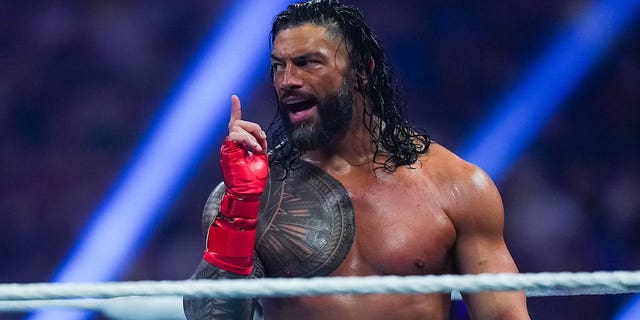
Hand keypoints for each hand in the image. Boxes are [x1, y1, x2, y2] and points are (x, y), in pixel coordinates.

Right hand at [203, 95, 267, 274]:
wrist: (248, 191)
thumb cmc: (253, 180)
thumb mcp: (260, 158)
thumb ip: (258, 144)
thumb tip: (259, 138)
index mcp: (239, 145)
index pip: (237, 123)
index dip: (235, 110)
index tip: (234, 97)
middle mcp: (231, 144)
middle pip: (241, 123)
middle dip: (255, 129)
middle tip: (262, 144)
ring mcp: (228, 146)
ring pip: (238, 127)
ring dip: (252, 136)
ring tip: (257, 148)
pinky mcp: (228, 149)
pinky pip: (236, 135)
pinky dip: (248, 140)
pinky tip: (253, 148)